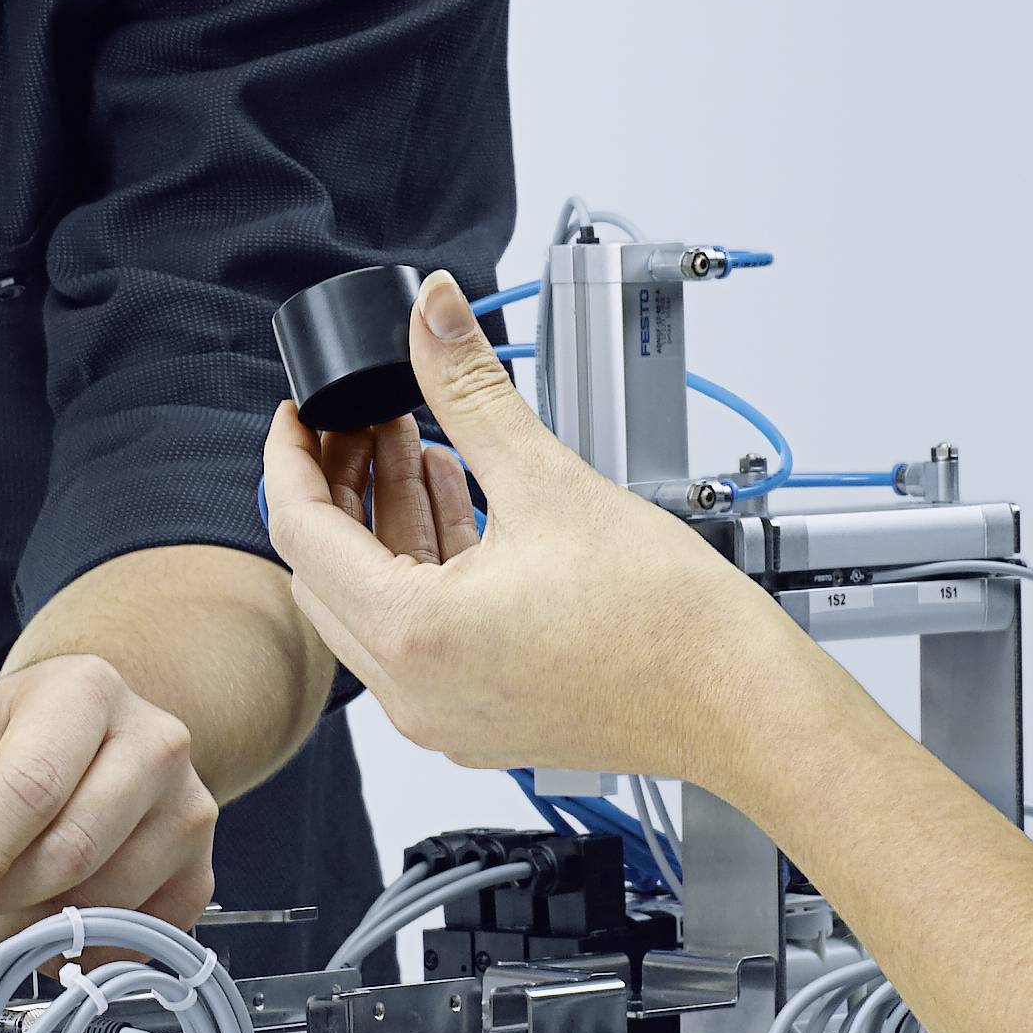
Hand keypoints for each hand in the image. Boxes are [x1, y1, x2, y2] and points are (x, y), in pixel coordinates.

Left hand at [0, 652, 219, 952]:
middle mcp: (154, 743)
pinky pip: (139, 939)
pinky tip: (58, 914)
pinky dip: (84, 949)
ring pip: (106, 903)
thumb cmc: (5, 742)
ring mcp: (189, 808)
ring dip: (38, 925)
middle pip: (73, 852)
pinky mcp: (201, 870)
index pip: (31, 790)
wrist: (83, 734)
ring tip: (15, 894)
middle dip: (3, 898)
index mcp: (82, 693)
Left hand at [259, 270, 802, 785]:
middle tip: (364, 420)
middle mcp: (412, 692)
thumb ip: (470, 387)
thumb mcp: (550, 479)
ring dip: (386, 524)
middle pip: (325, 572)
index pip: (299, 530)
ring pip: (374, 606)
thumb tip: (432, 313)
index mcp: (412, 635)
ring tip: (418, 448)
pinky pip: (420, 638)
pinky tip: (460, 509)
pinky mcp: (482, 720)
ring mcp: (445, 715)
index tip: (301, 413)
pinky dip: (424, 571)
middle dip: (339, 486)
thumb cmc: (667, 622)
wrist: (740, 703)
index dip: (291, 456)